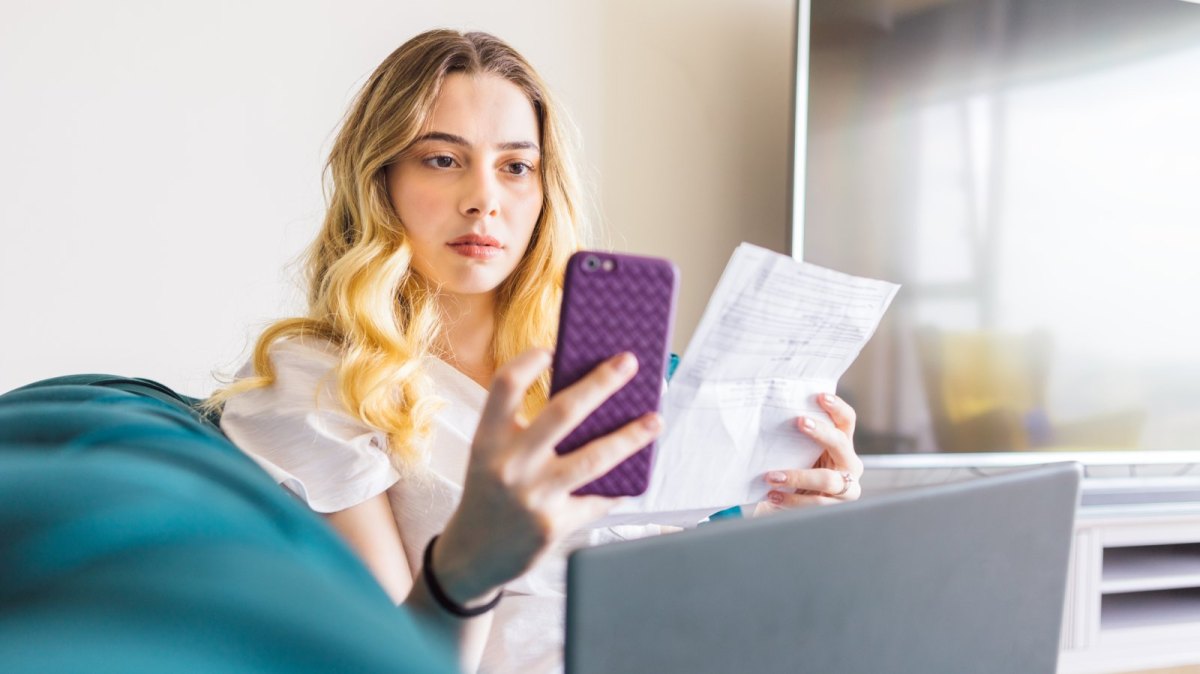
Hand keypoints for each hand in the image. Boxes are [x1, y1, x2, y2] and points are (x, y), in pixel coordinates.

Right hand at [433, 348, 662, 604]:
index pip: (506, 385)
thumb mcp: (491, 456)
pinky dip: (618, 486)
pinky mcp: (554, 525)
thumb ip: (524, 429)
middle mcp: (509, 465)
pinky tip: (634, 474)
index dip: (529, 361)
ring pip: (595, 458)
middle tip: (628, 362)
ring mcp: (534, 496)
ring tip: (655, 421)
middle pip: (564, 412)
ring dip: (631, 437)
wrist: (472, 556)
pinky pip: (597, 498)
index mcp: (487, 440)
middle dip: (602, 383)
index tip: (553, 349)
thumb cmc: (489, 494)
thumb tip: (588, 398)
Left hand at [758, 392, 861, 511]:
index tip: (820, 396)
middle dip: (821, 432)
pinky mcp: (836, 508)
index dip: (837, 407)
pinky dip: (792, 500)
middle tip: (799, 421)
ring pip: (827, 479)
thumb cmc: (797, 472)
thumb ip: (797, 439)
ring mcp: (847, 488)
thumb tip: (773, 415)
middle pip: (840, 444)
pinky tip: (773, 496)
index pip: (847, 420)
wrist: (793, 506)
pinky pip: (815, 503)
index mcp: (843, 444)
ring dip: (797, 476)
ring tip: (772, 477)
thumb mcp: (800, 453)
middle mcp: (850, 464)